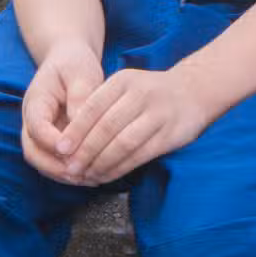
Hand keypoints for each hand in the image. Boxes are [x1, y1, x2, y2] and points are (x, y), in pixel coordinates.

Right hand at [20, 41, 104, 180]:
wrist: (69, 60)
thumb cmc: (75, 64)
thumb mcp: (81, 74)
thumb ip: (80, 98)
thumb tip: (82, 125)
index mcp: (36, 102)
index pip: (37, 128)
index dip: (53, 143)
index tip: (73, 152)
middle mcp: (32, 121)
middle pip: (33, 152)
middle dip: (55, 168)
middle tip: (82, 175)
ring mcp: (40, 133)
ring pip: (42, 162)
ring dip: (63, 174)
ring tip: (92, 179)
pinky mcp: (52, 141)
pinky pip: (55, 163)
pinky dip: (70, 173)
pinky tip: (93, 175)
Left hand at [62, 67, 214, 184]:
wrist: (194, 91)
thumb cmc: (149, 93)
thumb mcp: (125, 87)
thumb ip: (101, 105)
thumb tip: (70, 138)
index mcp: (123, 81)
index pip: (92, 108)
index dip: (75, 131)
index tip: (60, 149)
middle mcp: (140, 94)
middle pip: (106, 128)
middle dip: (85, 151)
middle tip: (70, 168)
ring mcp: (157, 114)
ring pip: (123, 143)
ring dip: (102, 163)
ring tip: (87, 175)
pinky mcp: (171, 134)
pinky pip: (141, 155)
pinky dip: (121, 168)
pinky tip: (108, 175)